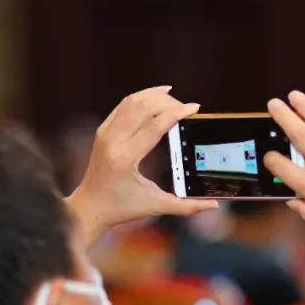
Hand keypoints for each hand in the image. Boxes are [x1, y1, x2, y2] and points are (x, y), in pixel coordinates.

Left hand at [67, 86, 217, 243]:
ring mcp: (105, 134)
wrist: (89, 207)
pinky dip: (141, 97)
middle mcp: (113, 141)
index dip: (177, 113)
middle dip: (168, 102)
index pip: (155, 126)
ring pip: (132, 101)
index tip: (195, 107)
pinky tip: (156, 95)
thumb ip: (187, 207)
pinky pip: (123, 106)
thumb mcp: (156, 206)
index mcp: (126, 158)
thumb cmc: (122, 208)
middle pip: (143, 107)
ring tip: (175, 99)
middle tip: (186, 107)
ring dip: (154, 96)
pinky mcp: (102, 131)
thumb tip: (214, 204)